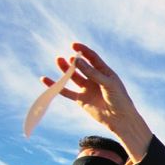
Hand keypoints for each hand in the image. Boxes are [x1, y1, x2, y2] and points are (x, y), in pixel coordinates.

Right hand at [41, 43, 151, 161]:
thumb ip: (92, 73)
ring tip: (58, 60)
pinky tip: (45, 79)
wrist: (120, 119)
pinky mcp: (81, 99)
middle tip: (67, 56)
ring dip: (65, 69)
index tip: (74, 45)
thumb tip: (76, 60)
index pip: (93, 58)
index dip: (83, 50)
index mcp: (105, 72)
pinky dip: (56, 86)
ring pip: (73, 76)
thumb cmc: (119, 99)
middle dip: (74, 60)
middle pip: (81, 66)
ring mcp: (87, 89)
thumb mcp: (108, 84)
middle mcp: (95, 79)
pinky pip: (65, 91)